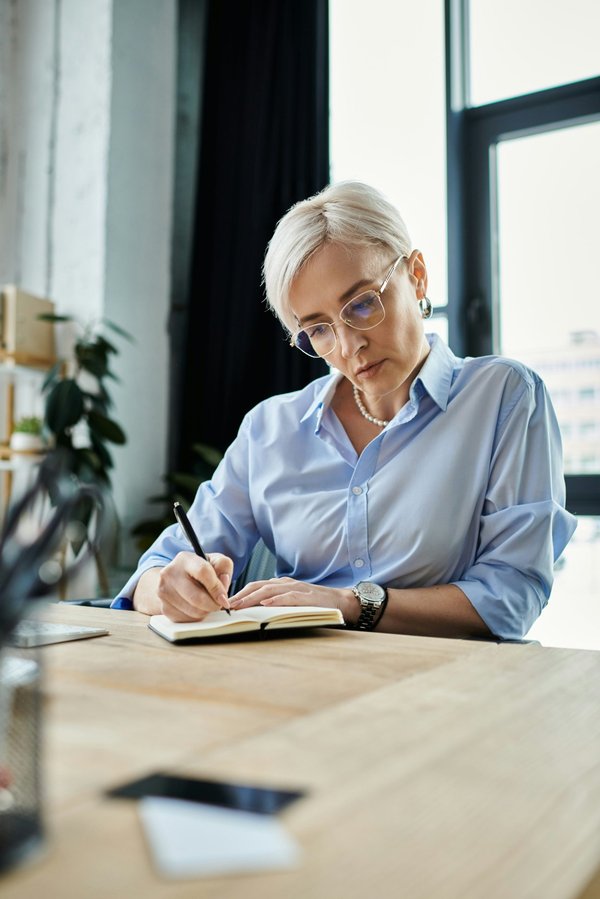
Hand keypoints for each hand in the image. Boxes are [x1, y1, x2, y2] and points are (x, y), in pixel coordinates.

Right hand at [157, 551, 232, 621]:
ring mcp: (164, 592)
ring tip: (207, 603)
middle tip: (219, 604)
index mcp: (185, 559)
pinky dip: (197, 617)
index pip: (203, 572)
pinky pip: (187, 620)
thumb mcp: (215, 561)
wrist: (177, 579)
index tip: (224, 599)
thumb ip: (223, 567)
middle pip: (197, 598)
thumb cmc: (200, 570)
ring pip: (194, 611)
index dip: (217, 588)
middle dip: (213, 604)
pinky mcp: (165, 608)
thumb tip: (224, 582)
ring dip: (206, 611)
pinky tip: (196, 607)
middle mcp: (170, 574)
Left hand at [229, 577, 358, 623]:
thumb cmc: (316, 604)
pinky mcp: (306, 597)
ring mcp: (296, 589)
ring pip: (270, 590)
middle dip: (241, 595)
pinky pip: (288, 597)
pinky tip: (266, 605)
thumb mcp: (293, 601)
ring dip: (253, 598)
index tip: (228, 603)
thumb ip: (277, 602)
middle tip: (228, 605)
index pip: (256, 586)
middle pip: (259, 586)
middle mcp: (286, 583)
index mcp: (282, 584)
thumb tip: (257, 611)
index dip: (241, 593)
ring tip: (240, 605)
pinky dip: (276, 600)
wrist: (341, 601)